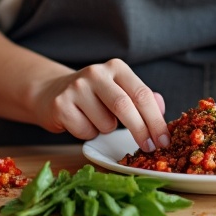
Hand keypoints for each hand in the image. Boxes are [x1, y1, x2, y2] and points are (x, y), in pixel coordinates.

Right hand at [32, 58, 169, 151]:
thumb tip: (161, 108)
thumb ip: (141, 98)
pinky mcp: (60, 105)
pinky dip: (89, 134)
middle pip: (125, 107)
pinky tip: (81, 121)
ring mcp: (76, 88)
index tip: (164, 140)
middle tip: (150, 148)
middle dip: (141, 131)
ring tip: (97, 119)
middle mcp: (96, 73)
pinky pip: (86, 132)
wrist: (51, 93)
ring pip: (105, 124)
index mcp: (116, 67)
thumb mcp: (119, 90)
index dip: (155, 120)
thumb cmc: (93, 96)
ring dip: (107, 130)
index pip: (142, 94)